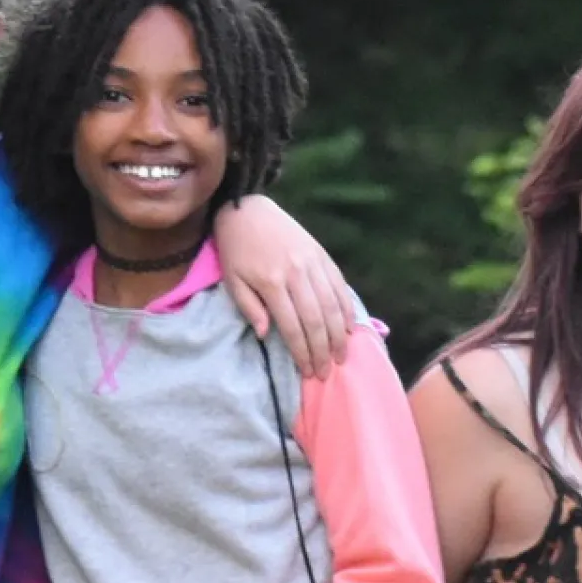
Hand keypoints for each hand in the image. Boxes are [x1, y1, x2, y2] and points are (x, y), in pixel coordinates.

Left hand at [212, 193, 355, 378]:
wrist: (247, 210)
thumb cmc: (235, 249)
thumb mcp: (232, 280)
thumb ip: (249, 307)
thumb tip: (267, 334)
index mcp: (271, 282)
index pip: (292, 326)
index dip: (302, 352)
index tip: (309, 372)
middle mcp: (296, 274)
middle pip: (316, 320)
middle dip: (323, 350)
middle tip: (327, 372)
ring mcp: (312, 262)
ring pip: (332, 304)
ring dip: (339, 334)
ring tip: (342, 356)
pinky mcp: (321, 254)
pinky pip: (339, 284)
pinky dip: (347, 307)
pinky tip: (349, 326)